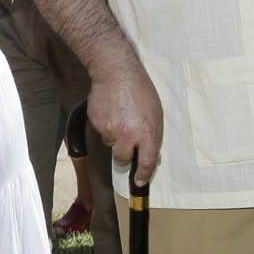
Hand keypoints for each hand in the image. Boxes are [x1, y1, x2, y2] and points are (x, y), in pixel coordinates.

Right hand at [87, 62, 163, 187]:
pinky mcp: (97, 123)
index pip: (146, 162)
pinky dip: (105, 124)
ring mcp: (110, 130)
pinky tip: (110, 110)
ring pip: (110, 144)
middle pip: (122, 160)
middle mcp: (128, 135)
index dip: (143, 175)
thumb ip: (153, 136)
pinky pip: (101, 131)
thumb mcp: (156, 114)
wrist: (116, 72)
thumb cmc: (140, 91)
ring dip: (114, 137)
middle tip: (125, 146)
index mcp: (147, 133)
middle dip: (124, 157)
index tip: (140, 182)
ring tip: (118, 116)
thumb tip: (151, 155)